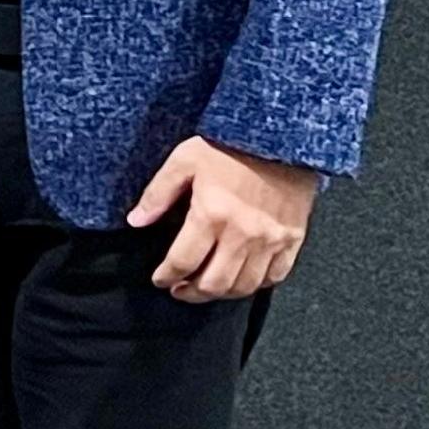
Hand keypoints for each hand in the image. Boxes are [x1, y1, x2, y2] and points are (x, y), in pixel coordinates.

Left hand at [131, 135, 318, 300]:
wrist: (279, 136)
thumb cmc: (229, 145)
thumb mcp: (183, 160)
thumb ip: (157, 194)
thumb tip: (136, 221)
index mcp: (211, 214)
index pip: (183, 262)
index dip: (167, 276)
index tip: (159, 279)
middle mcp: (243, 234)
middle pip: (214, 283)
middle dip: (192, 292)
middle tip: (180, 289)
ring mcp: (271, 240)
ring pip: (244, 286)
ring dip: (222, 293)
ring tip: (206, 287)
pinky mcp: (293, 239)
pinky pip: (276, 276)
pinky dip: (256, 284)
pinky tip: (242, 278)